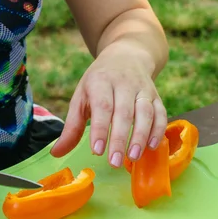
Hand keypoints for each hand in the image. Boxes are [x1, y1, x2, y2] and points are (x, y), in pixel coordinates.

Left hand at [50, 42, 167, 166]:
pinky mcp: (156, 95)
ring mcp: (143, 89)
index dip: (100, 129)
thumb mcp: (81, 97)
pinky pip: (161, 113)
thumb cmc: (99, 82)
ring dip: (140, 136)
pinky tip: (151, 147)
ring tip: (133, 157)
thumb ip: (72, 127)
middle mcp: (124, 83)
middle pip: (124, 112)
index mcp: (101, 81)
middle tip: (114, 162)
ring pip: (145, 113)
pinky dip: (158, 131)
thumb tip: (57, 153)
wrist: (126, 56)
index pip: (102, 106)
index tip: (97, 151)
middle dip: (119, 138)